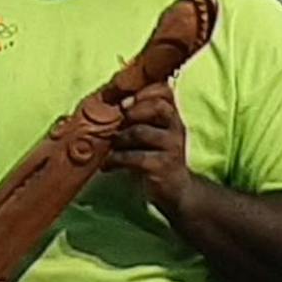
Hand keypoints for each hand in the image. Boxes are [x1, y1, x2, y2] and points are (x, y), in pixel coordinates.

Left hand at [107, 84, 194, 215]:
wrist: (175, 189)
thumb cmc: (156, 156)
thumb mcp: (152, 132)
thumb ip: (138, 117)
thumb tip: (106, 101)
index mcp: (172, 116)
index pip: (165, 91)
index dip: (143, 91)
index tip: (123, 102)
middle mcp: (176, 128)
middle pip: (158, 106)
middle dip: (132, 111)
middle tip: (116, 121)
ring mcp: (172, 147)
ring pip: (141, 131)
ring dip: (119, 138)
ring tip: (109, 146)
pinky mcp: (163, 166)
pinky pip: (134, 157)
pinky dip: (115, 160)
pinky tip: (107, 165)